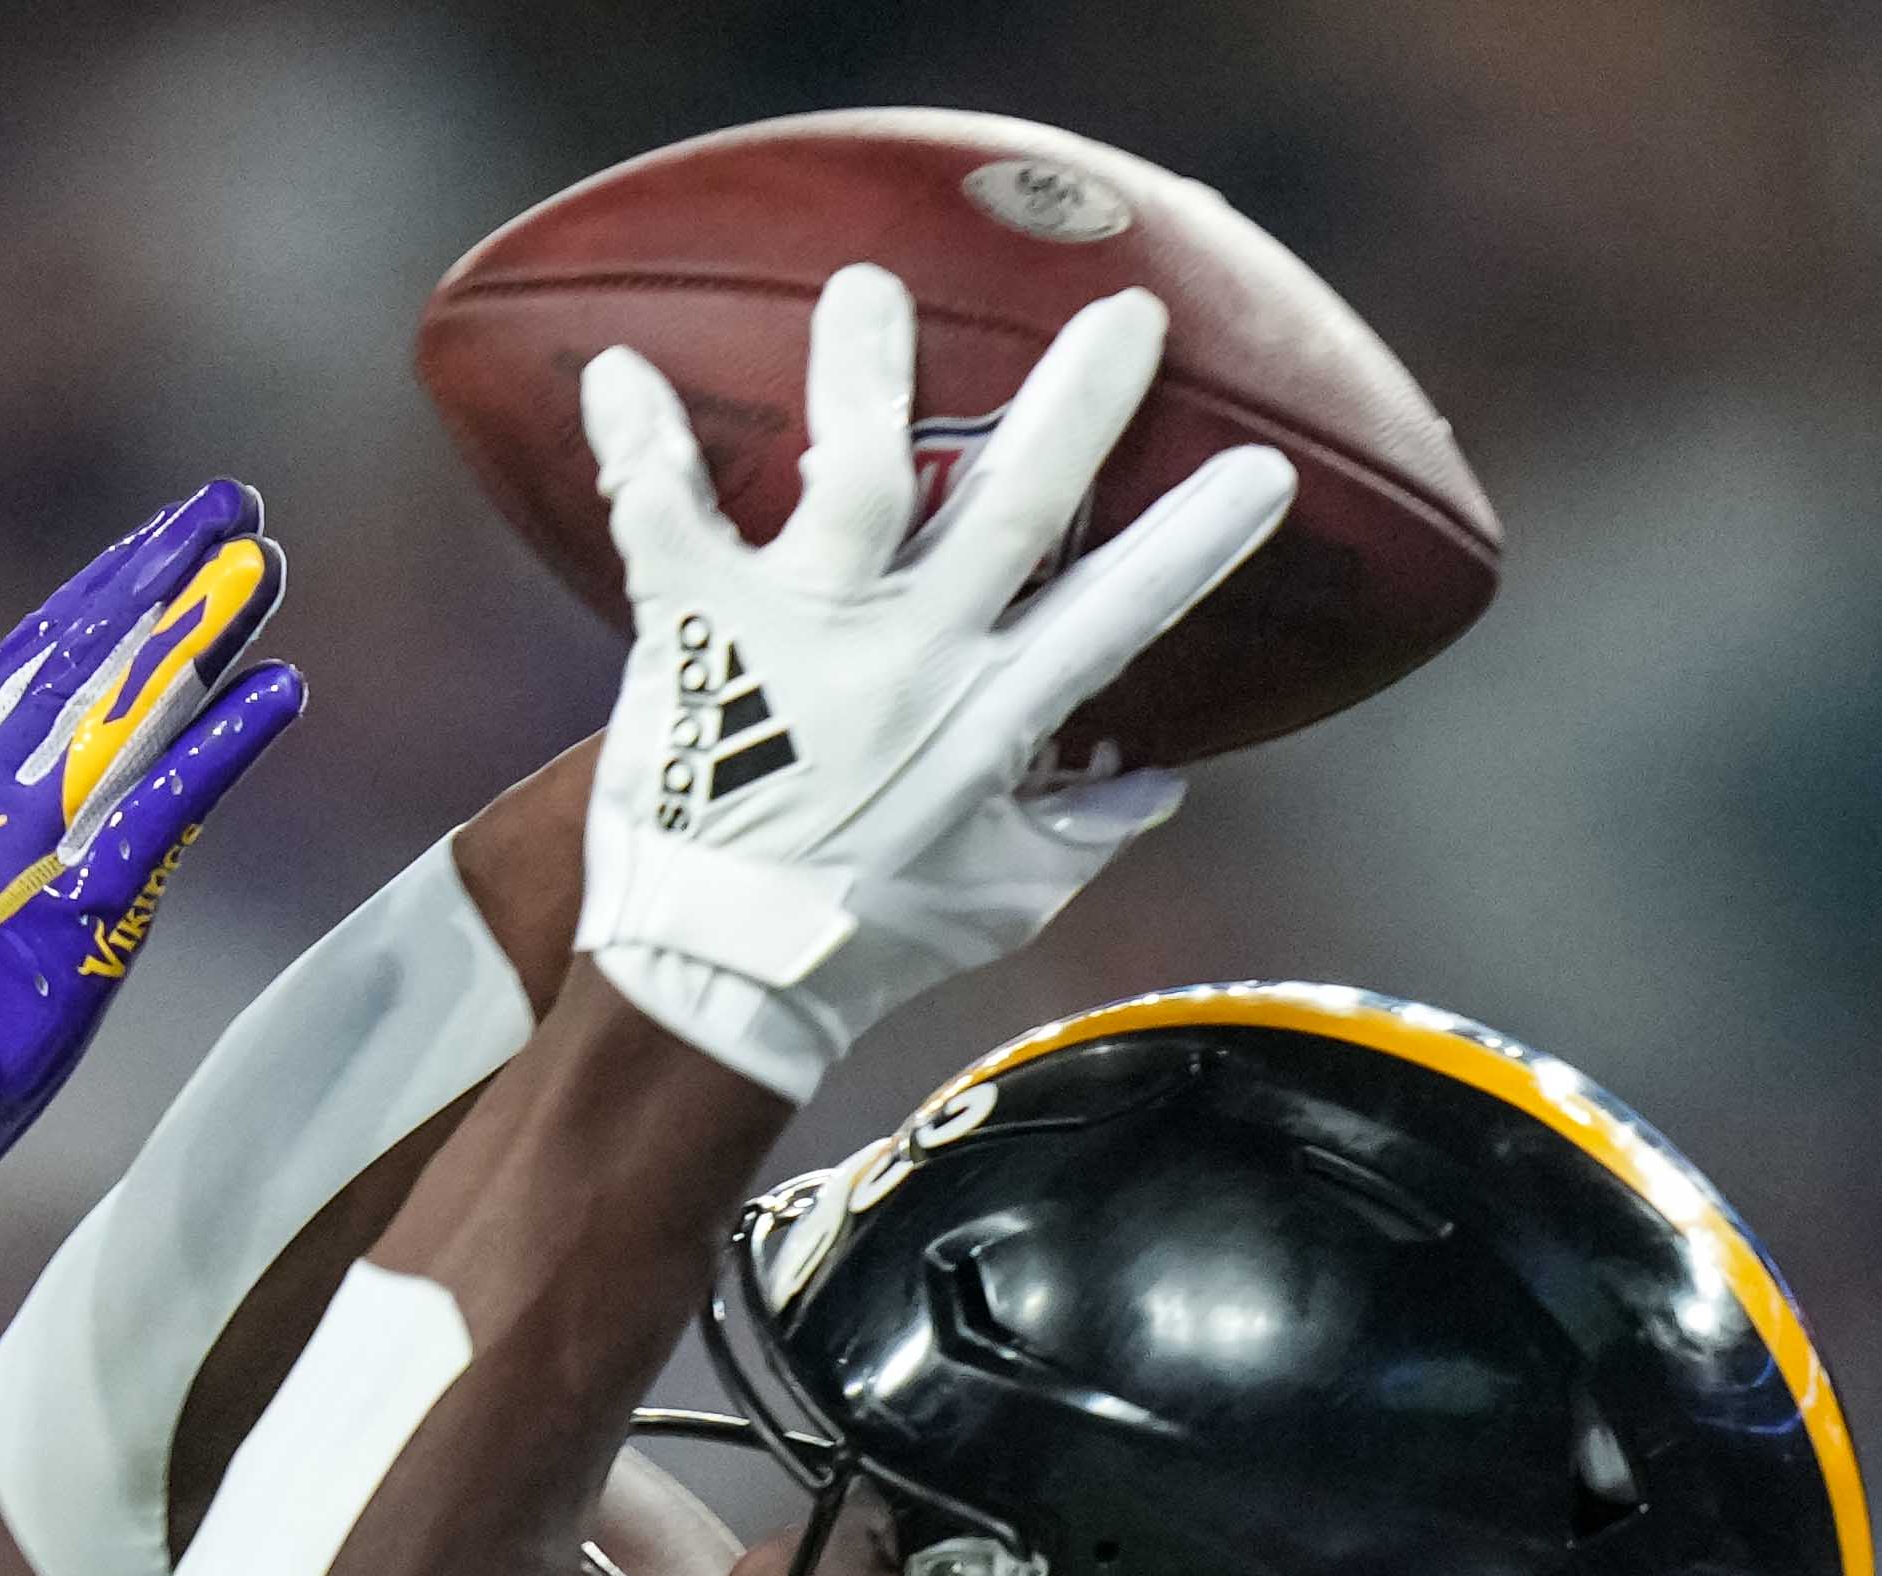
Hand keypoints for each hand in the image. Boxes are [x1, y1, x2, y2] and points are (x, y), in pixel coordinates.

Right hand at [0, 488, 310, 1250]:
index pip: (28, 660)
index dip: (98, 593)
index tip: (152, 545)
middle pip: (88, 653)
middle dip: (161, 574)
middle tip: (228, 507)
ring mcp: (34, 837)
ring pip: (132, 704)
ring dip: (203, 627)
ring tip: (266, 560)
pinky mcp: (81, 900)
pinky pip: (169, 802)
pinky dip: (229, 739)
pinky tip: (283, 687)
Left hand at [570, 273, 1293, 1102]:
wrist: (709, 982)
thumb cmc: (859, 947)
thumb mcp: (1000, 902)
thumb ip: (1081, 833)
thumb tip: (1158, 785)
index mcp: (990, 717)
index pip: (1117, 615)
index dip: (1194, 542)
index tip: (1265, 466)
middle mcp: (909, 655)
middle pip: (1010, 504)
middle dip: (1076, 405)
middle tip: (1125, 314)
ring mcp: (801, 635)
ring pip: (846, 473)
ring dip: (862, 373)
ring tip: (872, 287)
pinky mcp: (699, 633)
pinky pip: (663, 521)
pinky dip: (639, 445)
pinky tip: (616, 370)